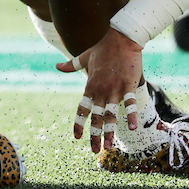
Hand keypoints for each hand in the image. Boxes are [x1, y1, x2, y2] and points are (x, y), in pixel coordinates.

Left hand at [57, 28, 143, 152]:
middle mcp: (100, 89)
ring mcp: (114, 88)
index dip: (79, 123)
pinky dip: (130, 115)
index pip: (82, 108)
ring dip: (110, 131)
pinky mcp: (128, 85)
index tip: (77, 137)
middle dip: (95, 135)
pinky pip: (129, 103)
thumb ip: (71, 65)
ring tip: (109, 146)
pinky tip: (132, 127)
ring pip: (111, 114)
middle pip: (96, 117)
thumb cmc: (102, 48)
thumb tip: (57, 66)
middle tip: (94, 150)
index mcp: (90, 85)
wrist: (121, 38)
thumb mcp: (84, 57)